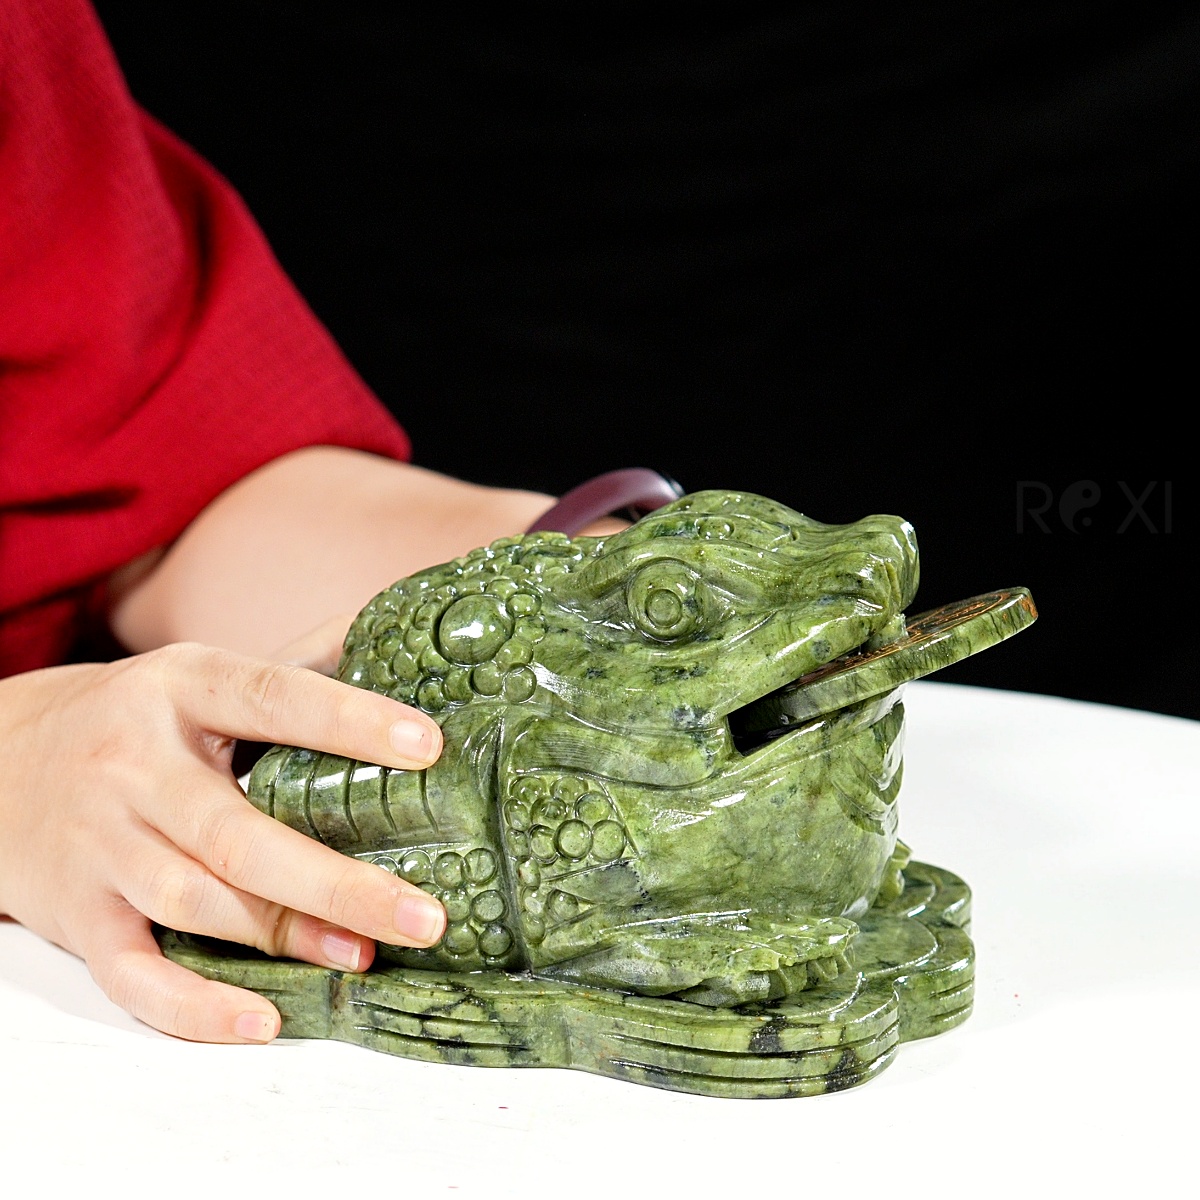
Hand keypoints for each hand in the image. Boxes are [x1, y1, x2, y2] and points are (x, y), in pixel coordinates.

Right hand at [0, 644, 446, 1043]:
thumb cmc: (134, 720)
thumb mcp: (199, 675)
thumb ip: (294, 665)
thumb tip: (391, 635)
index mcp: (180, 690)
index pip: (272, 698)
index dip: (349, 721)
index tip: (430, 746)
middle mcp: (135, 765)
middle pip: (237, 833)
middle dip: (334, 882)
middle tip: (421, 915)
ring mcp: (100, 844)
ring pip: (193, 903)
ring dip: (282, 938)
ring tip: (363, 955)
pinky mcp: (77, 914)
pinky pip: (133, 974)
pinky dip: (195, 1007)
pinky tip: (264, 1021)